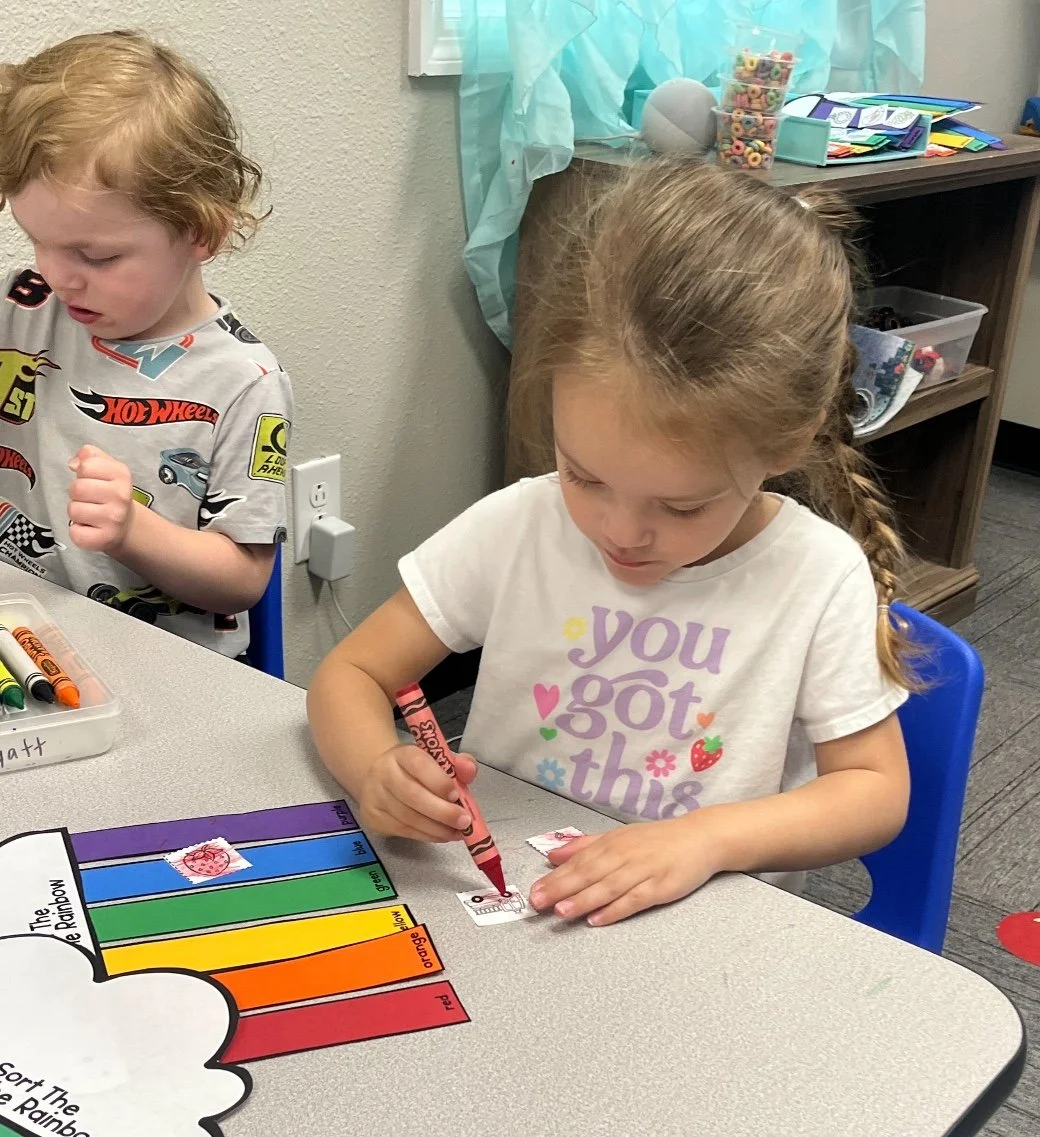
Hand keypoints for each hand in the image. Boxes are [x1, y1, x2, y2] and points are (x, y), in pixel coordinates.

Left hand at [67, 445, 134, 553]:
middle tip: (89, 499)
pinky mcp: (104, 539)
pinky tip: (90, 528)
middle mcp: (121, 497)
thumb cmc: (111, 494)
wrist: (127, 526)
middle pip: (76, 488)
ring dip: (76, 512)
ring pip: (73, 509)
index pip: (86, 466)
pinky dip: (78, 531)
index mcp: (122, 475)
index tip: (93, 481)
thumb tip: (73, 463)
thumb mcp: (107, 468)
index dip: (83, 473)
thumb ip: (90, 455)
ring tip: (90, 513)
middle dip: (77, 494)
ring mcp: (114, 519)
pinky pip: (75, 531)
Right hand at [355, 743, 477, 842]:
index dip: (439, 781)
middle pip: (412, 795)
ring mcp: (375, 796)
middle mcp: (384, 772)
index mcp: (403, 754)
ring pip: (408, 817)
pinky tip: (442, 835)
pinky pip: (403, 830)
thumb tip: (468, 769)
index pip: (419, 764)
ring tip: (458, 832)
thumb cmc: (418, 770)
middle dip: (442, 811)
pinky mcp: (373, 817)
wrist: (381, 779)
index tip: (457, 794)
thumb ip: (459, 763)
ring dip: (437, 828)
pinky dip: (427, 836)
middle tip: (464, 821)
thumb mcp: (439, 760)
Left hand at [528, 815, 721, 925]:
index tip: (533, 889)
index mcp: (612, 843)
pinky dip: (615, 910)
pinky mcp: (660, 887)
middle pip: (589, 873)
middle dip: (561, 888)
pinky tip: (597, 919)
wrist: (700, 838)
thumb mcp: (619, 837)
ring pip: (608, 887)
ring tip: (561, 911)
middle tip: (537, 901)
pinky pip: (634, 900)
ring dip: (583, 899)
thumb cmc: (657, 840)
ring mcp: (643, 871)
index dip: (554, 876)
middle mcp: (624, 855)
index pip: (578, 861)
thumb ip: (585, 846)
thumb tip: (553, 854)